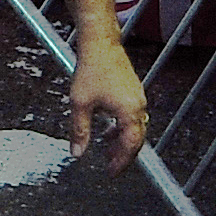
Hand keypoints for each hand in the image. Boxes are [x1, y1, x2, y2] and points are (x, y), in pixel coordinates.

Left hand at [66, 34, 145, 169]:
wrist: (100, 43)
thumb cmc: (92, 69)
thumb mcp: (80, 104)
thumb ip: (80, 131)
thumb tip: (77, 153)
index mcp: (129, 112)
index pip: (131, 146)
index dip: (121, 162)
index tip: (111, 172)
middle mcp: (138, 106)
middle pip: (137, 139)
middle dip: (124, 155)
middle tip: (110, 165)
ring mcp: (137, 98)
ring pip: (135, 128)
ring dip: (122, 141)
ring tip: (107, 149)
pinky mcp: (133, 91)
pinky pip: (132, 117)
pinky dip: (122, 128)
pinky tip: (108, 130)